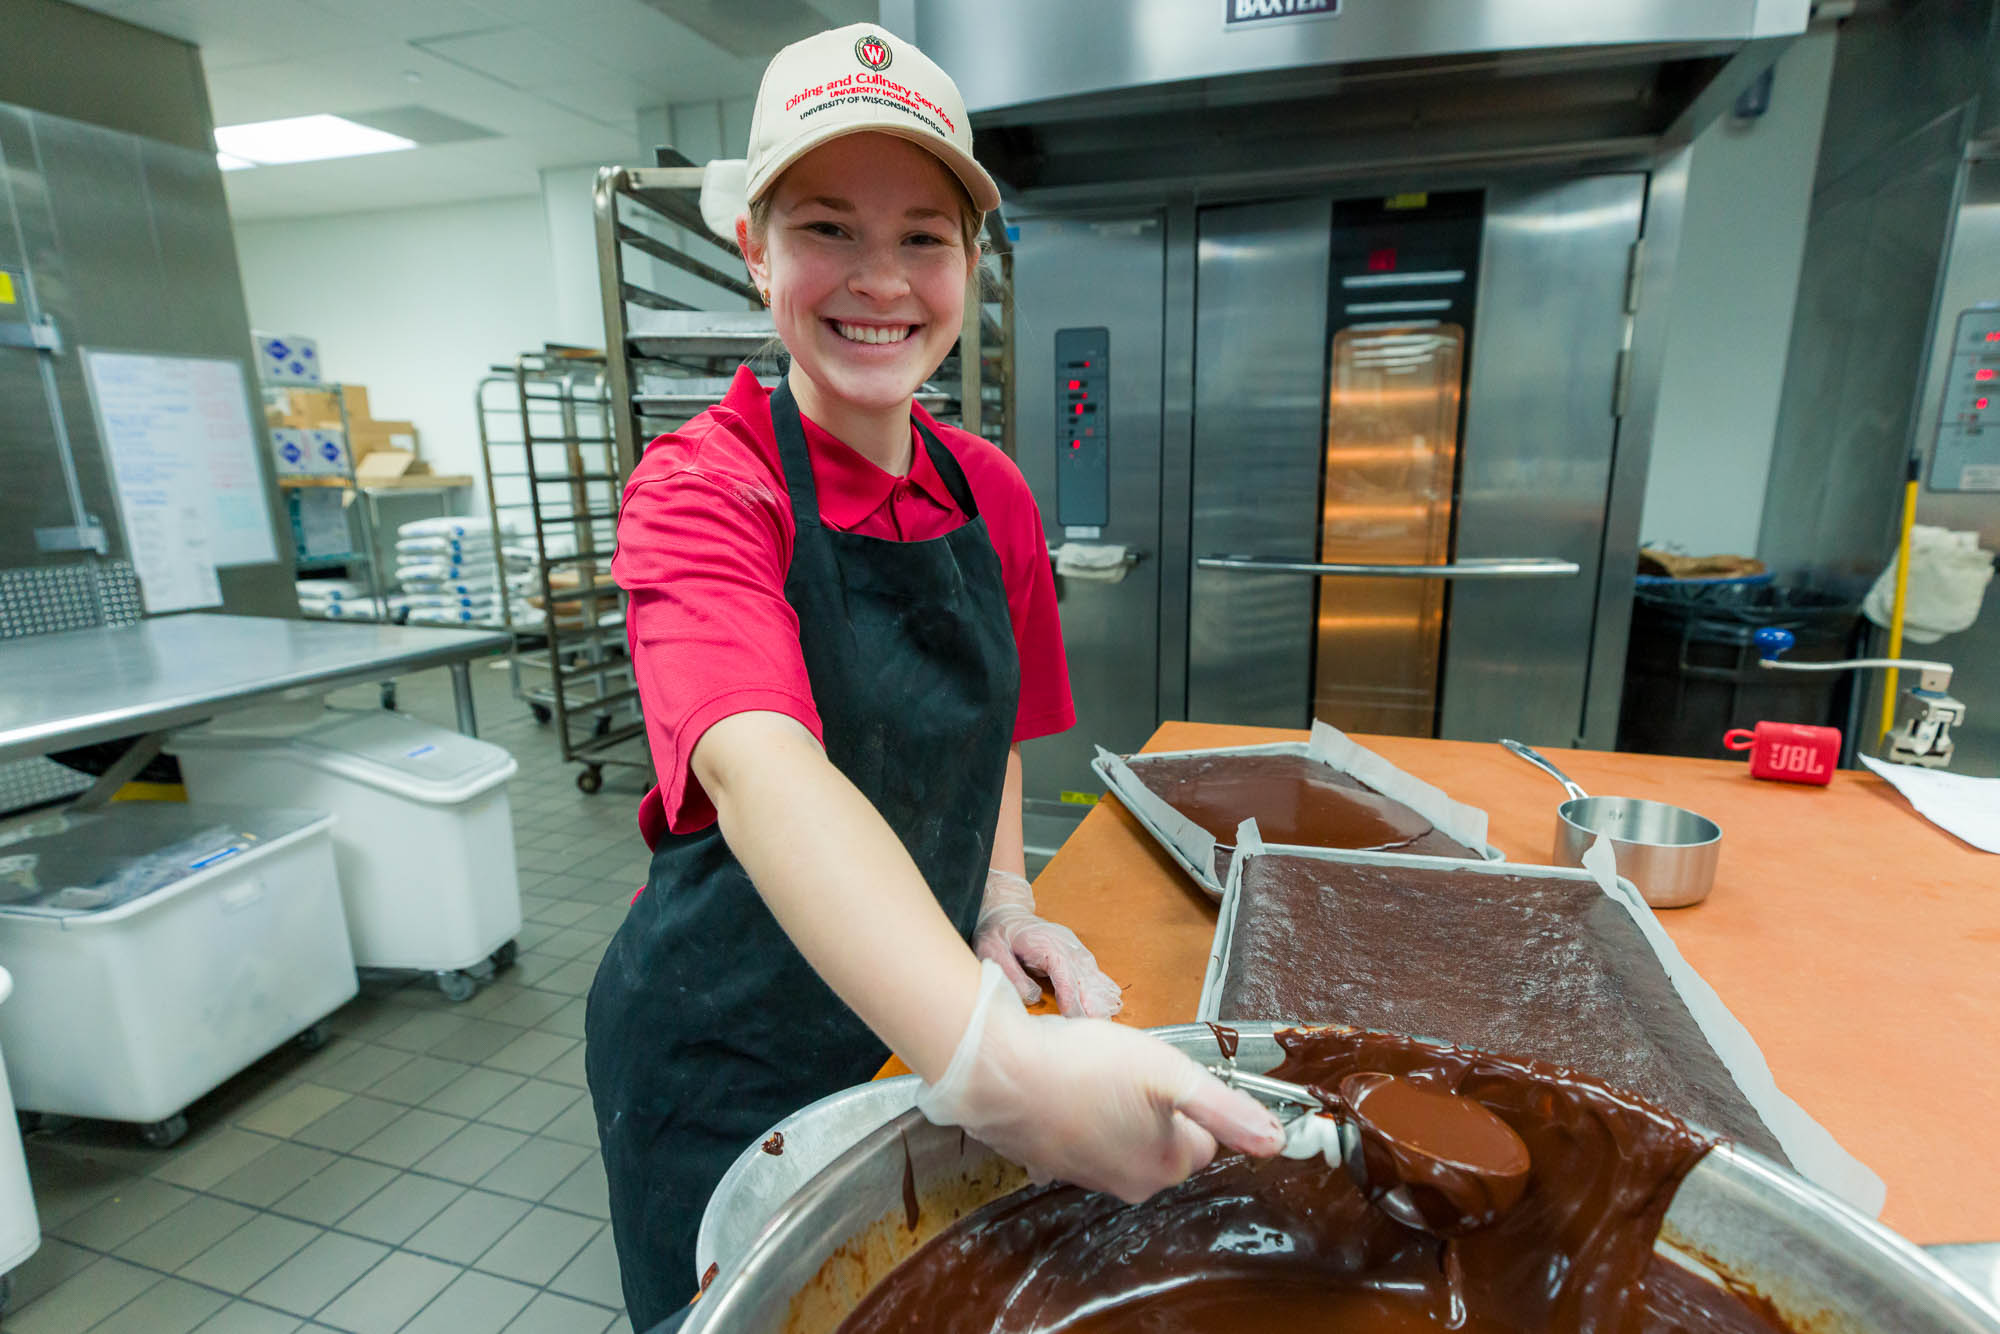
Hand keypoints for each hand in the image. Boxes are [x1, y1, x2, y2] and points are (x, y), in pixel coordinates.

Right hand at [916, 960, 1286, 1203]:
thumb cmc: (1084, 1067)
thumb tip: (1277, 1141)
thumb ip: (1226, 1108)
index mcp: (1165, 1166)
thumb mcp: (1170, 1073)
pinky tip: (1068, 1086)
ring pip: (1124, 1136)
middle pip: (1165, 1140)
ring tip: (1095, 1073)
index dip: (1189, 1098)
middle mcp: (1129, 1183)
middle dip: (1154, 1104)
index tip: (1164, 1073)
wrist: (998, 1070)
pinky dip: (1081, 1114)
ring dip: (1118, 1107)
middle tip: (1128, 1069)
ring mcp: (1086, 1176)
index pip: (1206, 1137)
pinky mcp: (1051, 1162)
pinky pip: (1084, 1137)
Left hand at [973, 868, 1122, 1017]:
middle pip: (1082, 975)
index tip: (1073, 1016)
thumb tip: (1034, 998)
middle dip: (1092, 1000)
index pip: (1063, 972)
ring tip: (1108, 1016)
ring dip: (1100, 995)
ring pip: (1090, 972)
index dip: (1069, 995)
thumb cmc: (997, 934)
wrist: (1005, 912)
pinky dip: (1102, 983)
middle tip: (1099, 1023)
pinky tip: (1112, 997)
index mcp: (1044, 943)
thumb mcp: (993, 953)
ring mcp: (1071, 945)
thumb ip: (1013, 976)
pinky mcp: (1073, 949)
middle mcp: (1063, 944)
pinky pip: (1091, 968)